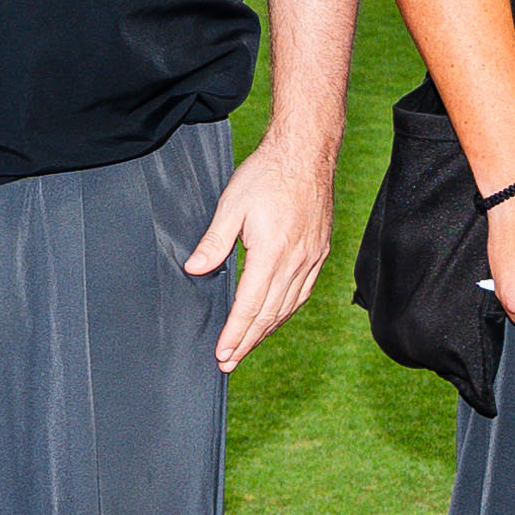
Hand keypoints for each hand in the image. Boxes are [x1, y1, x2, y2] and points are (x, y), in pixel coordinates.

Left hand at [189, 135, 339, 368]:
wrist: (306, 153)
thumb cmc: (266, 174)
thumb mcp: (232, 205)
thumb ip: (214, 241)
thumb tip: (195, 270)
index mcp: (272, 252)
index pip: (250, 305)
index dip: (235, 333)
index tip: (222, 353)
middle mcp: (296, 260)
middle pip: (269, 313)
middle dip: (248, 341)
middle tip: (229, 361)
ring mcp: (311, 258)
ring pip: (288, 306)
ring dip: (267, 330)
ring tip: (248, 346)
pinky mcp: (319, 251)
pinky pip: (303, 292)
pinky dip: (286, 311)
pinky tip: (275, 317)